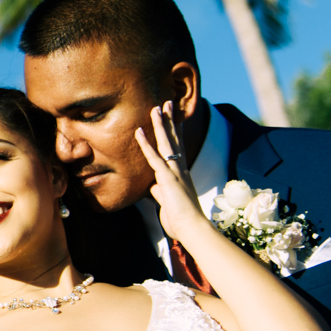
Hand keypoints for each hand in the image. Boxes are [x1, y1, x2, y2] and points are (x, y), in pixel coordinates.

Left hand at [133, 101, 212, 243]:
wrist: (192, 228)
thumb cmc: (180, 218)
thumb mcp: (167, 201)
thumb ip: (160, 190)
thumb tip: (152, 186)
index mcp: (181, 172)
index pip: (178, 146)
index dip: (175, 130)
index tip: (173, 116)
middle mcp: (180, 168)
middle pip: (174, 139)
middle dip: (170, 120)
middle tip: (167, 102)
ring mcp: (175, 172)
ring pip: (166, 143)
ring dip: (160, 124)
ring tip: (156, 107)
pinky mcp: (167, 179)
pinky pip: (154, 158)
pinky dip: (145, 144)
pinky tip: (138, 131)